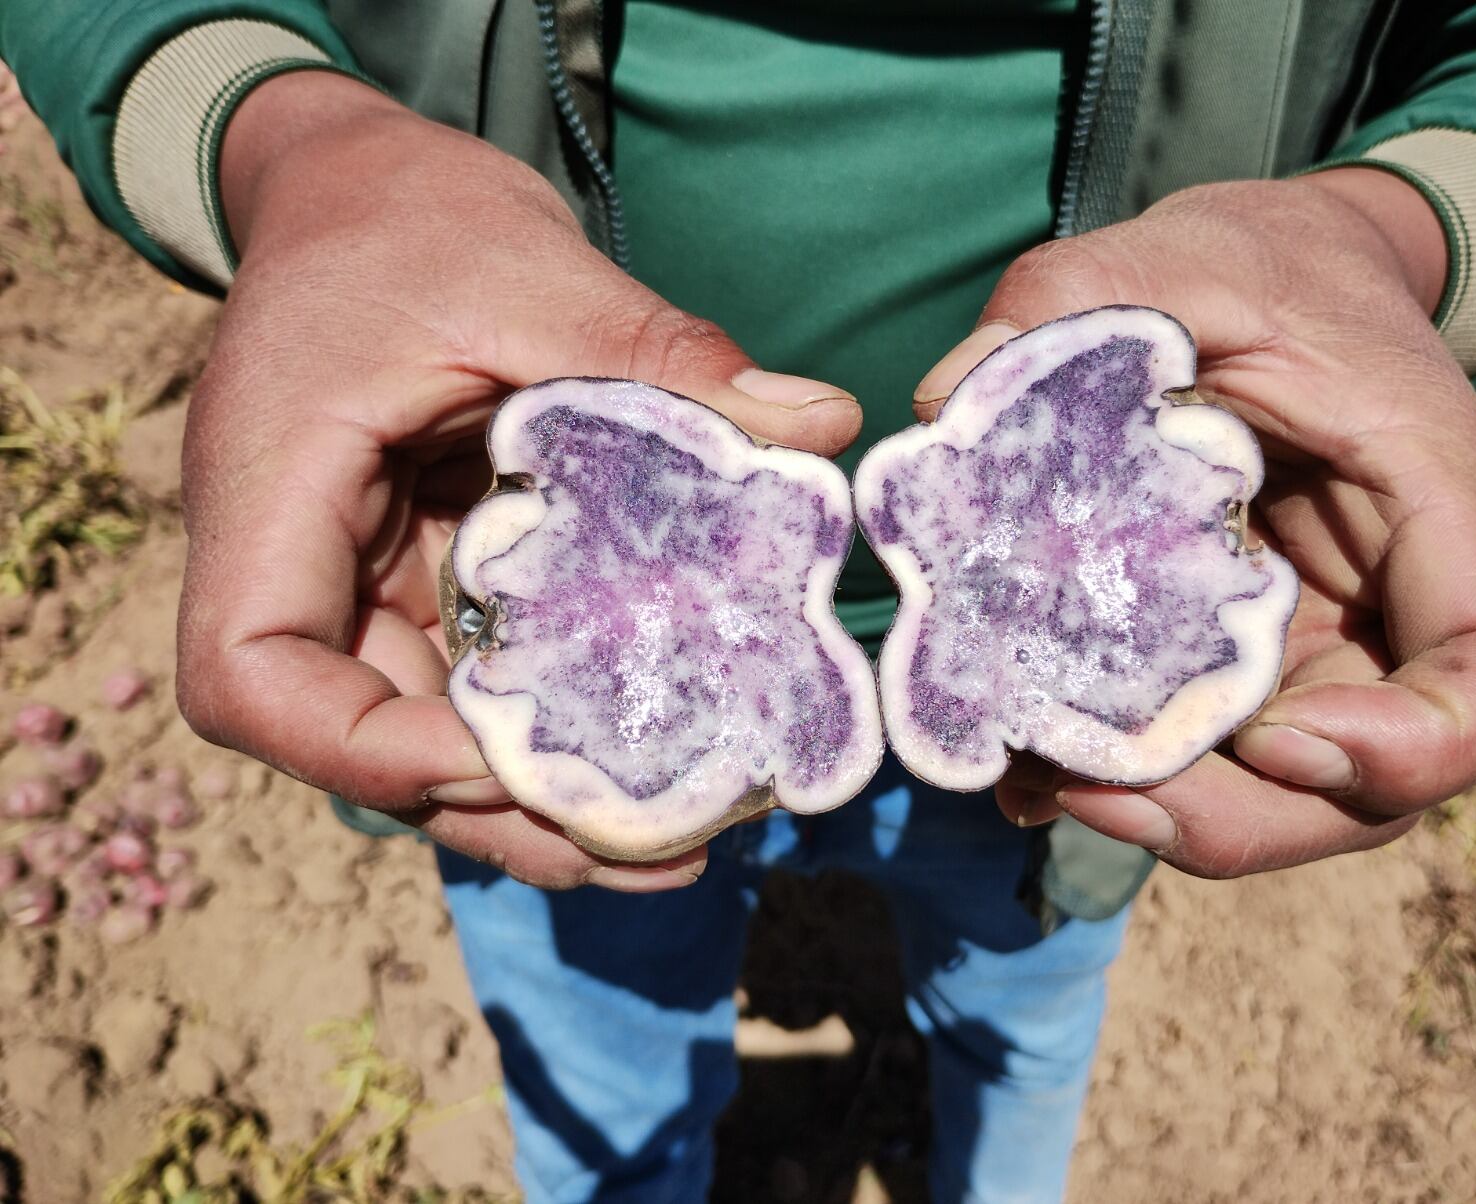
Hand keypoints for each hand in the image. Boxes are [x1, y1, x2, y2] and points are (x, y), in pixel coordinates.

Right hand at [177, 71, 860, 889]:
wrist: (358, 187)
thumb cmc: (407, 213)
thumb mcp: (528, 267)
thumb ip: (657, 353)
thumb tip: (821, 422)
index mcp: (269, 489)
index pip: (252, 680)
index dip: (369, 752)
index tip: (507, 753)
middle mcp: (301, 561)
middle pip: (356, 742)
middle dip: (494, 810)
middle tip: (653, 845)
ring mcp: (362, 580)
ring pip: (426, 731)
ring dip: (535, 795)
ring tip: (676, 837)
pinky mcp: (424, 576)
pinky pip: (477, 674)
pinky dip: (553, 722)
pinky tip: (658, 748)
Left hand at [918, 170, 1475, 877]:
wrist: (1273, 284)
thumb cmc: (1264, 267)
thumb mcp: (1184, 254)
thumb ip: (1079, 298)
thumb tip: (946, 396)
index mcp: (1436, 511)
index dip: (1418, 746)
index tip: (1278, 736)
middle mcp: (1392, 611)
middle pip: (1371, 787)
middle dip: (1236, 816)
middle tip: (1090, 788)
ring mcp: (1318, 651)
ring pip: (1278, 797)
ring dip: (1161, 813)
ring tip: (1036, 775)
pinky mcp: (1243, 665)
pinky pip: (1203, 758)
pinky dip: (1118, 781)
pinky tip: (1028, 766)